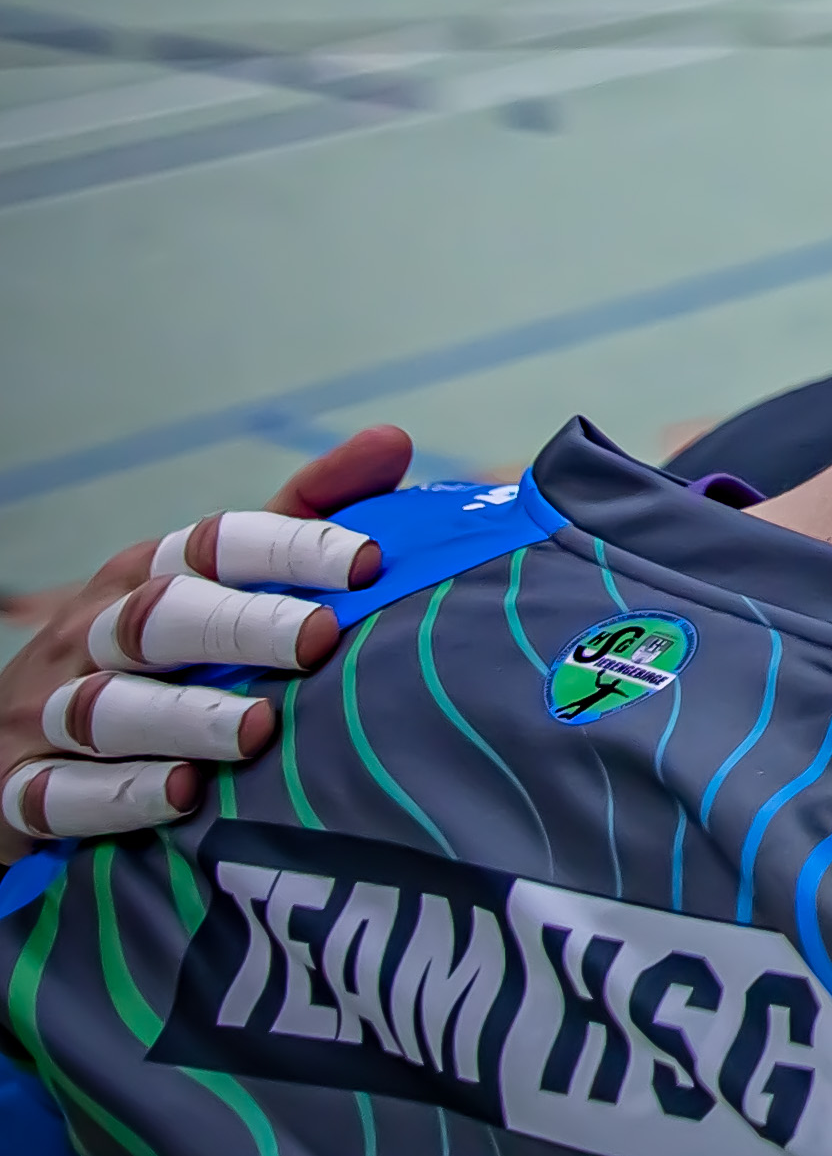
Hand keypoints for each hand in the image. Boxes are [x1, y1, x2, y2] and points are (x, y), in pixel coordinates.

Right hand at [0, 429, 406, 855]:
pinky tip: (182, 796)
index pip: (214, 544)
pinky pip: (59, 793)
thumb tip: (391, 439)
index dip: (288, 547)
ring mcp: (46, 711)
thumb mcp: (219, 580)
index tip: (367, 561)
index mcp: (145, 574)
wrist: (16, 748)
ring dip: (183, 717)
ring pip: (107, 705)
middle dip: (240, 625)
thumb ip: (303, 518)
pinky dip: (119, 795)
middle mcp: (90, 633)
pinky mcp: (20, 790)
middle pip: (159, 616)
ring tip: (257, 731)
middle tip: (318, 639)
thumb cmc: (155, 657)